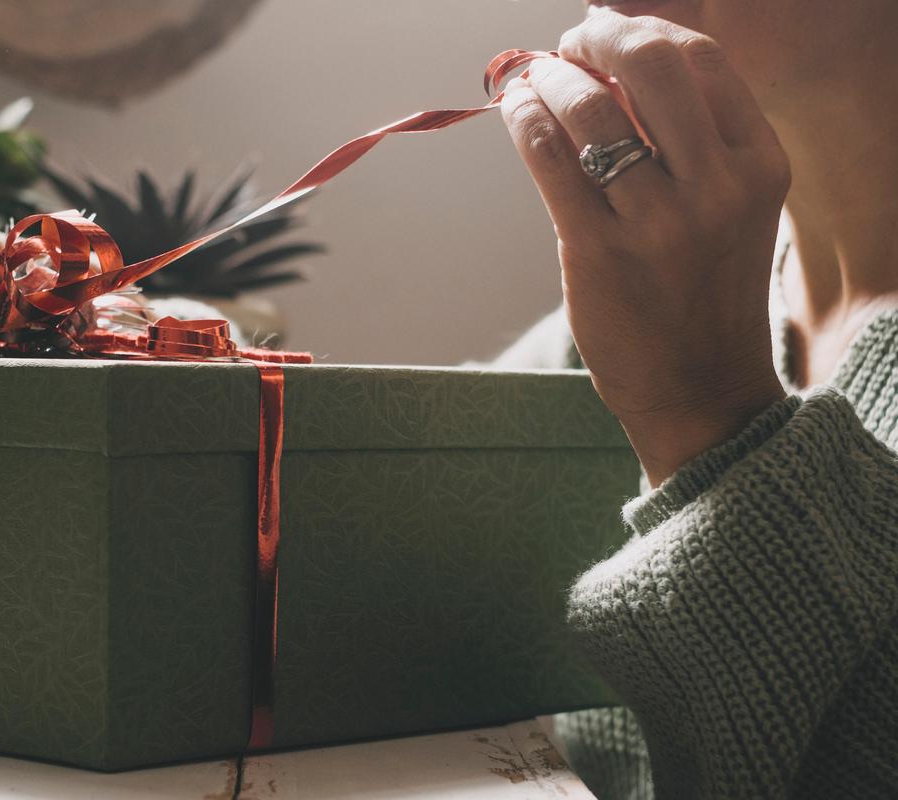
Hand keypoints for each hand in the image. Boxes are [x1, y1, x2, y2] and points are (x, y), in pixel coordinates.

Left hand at [499, 11, 789, 484]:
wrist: (700, 391)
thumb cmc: (704, 292)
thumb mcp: (730, 210)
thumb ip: (692, 143)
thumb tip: (609, 70)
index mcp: (758, 166)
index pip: (701, 60)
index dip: (643, 30)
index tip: (607, 32)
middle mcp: (716, 187)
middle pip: (648, 65)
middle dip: (595, 38)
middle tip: (566, 44)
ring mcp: (657, 222)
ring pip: (589, 111)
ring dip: (548, 79)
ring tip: (529, 78)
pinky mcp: (597, 252)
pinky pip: (550, 157)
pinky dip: (525, 119)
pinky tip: (516, 110)